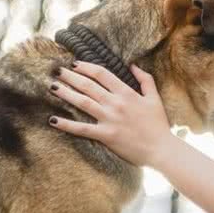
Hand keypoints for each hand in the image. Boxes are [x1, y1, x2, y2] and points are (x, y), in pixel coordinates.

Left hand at [48, 61, 172, 166]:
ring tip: (53, 87)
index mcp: (127, 93)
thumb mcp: (154, 97)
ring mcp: (109, 119)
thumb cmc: (158, 124)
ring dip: (66, 93)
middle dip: (71, 77)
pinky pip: (82, 129)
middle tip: (57, 71)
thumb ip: (145, 79)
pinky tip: (53, 120)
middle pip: (88, 85)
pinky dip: (67, 124)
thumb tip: (132, 65)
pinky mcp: (106, 135)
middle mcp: (116, 103)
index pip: (102, 74)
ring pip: (83, 102)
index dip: (86, 67)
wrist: (161, 148)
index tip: (74, 63)